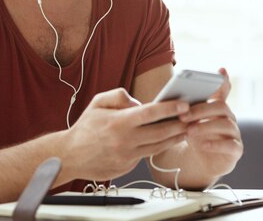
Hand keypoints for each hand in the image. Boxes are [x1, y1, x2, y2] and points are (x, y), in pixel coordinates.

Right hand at [64, 88, 189, 180]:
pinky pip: (146, 155)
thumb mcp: (98, 102)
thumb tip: (138, 101)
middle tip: (193, 118)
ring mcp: (127, 156)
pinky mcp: (127, 167)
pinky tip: (169, 140)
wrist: (69, 156)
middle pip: (160, 132)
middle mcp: (125, 140)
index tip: (183, 104)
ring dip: (175, 138)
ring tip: (186, 129)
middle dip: (179, 124)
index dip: (169, 108)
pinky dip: (159, 147)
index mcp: (119, 122)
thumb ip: (119, 95)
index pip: (150, 113)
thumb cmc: (85, 127)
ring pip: (158, 147)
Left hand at [179, 68, 242, 177]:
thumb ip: (184, 108)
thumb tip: (170, 98)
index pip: (223, 91)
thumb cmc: (194, 136)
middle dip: (201, 110)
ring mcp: (234, 133)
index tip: (221, 70)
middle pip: (220, 107)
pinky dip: (216, 144)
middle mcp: (229, 117)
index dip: (224, 81)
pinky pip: (231, 145)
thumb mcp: (188, 121)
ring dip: (206, 126)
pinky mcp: (236, 150)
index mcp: (218, 107)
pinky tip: (203, 145)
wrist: (200, 161)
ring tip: (189, 131)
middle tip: (183, 116)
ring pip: (226, 124)